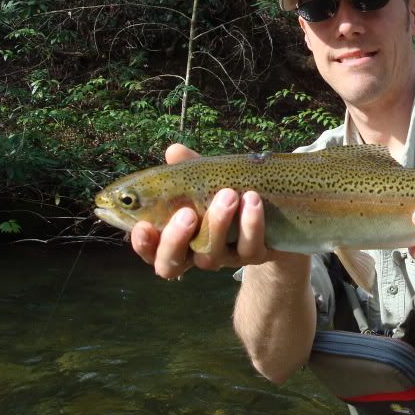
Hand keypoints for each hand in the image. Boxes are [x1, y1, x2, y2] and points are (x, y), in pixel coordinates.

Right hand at [130, 143, 274, 278]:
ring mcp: (224, 258)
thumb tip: (174, 151)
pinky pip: (249, 247)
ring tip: (228, 194)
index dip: (143, 243)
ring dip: (217, 223)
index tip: (143, 226)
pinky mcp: (253, 256)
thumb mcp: (206, 180)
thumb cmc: (225, 194)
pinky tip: (253, 201)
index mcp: (176, 238)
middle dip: (175, 240)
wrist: (272, 214)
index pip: (150, 250)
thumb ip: (189, 168)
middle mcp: (195, 254)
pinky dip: (251, 224)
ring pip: (211, 254)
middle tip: (187, 213)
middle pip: (172, 264)